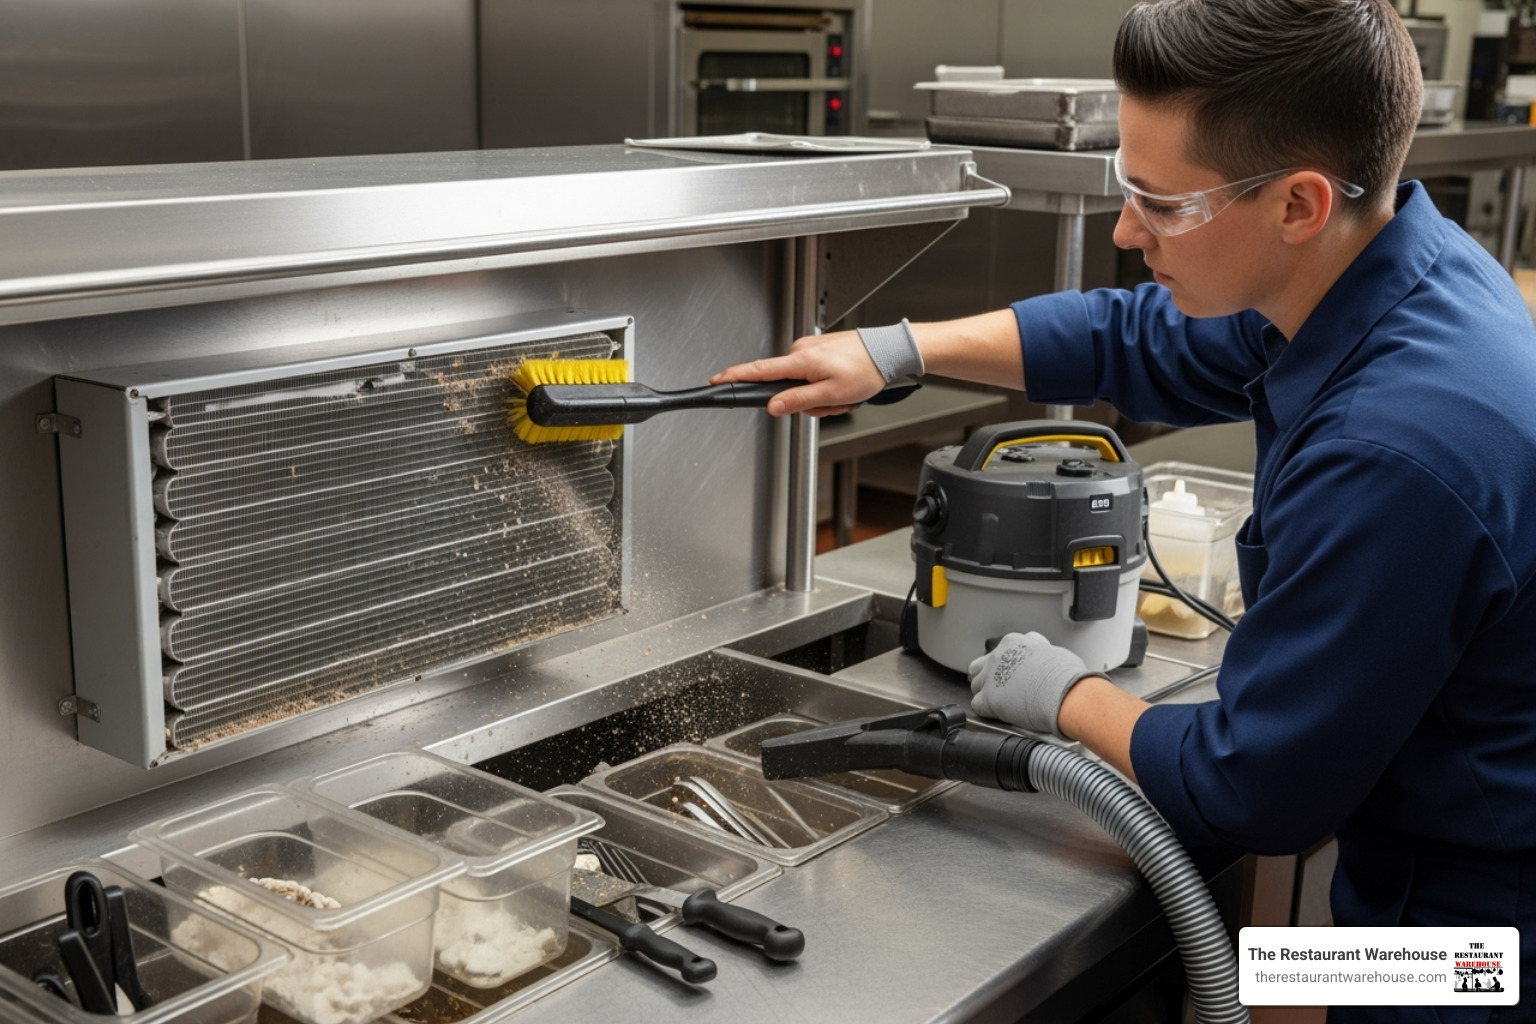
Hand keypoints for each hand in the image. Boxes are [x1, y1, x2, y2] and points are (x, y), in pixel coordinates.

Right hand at [710, 330, 885, 416]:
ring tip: (844, 394)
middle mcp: (802, 351)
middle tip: (832, 403)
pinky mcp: (821, 350)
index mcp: (801, 360)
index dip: (735, 377)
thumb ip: (798, 401)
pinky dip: (828, 386)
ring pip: (804, 385)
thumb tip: (773, 406)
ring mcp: (812, 349)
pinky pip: (815, 376)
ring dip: (822, 397)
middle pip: (787, 387)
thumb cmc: (866, 369)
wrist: (888, 351)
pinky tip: (845, 386)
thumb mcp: (832, 394)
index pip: (759, 371)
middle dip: (808, 402)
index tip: (717, 380)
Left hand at [968, 632, 1095, 737]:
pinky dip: (986, 711)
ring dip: (985, 693)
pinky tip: (997, 714)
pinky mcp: (989, 699)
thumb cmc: (1067, 676)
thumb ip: (1041, 652)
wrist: (1065, 694)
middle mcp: (998, 656)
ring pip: (976, 684)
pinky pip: (977, 705)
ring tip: (999, 703)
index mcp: (1013, 643)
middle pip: (981, 666)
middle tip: (1000, 687)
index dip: (1008, 664)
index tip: (1016, 674)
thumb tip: (1045, 658)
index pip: (1002, 650)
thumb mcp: (1055, 652)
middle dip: (988, 676)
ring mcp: (990, 678)